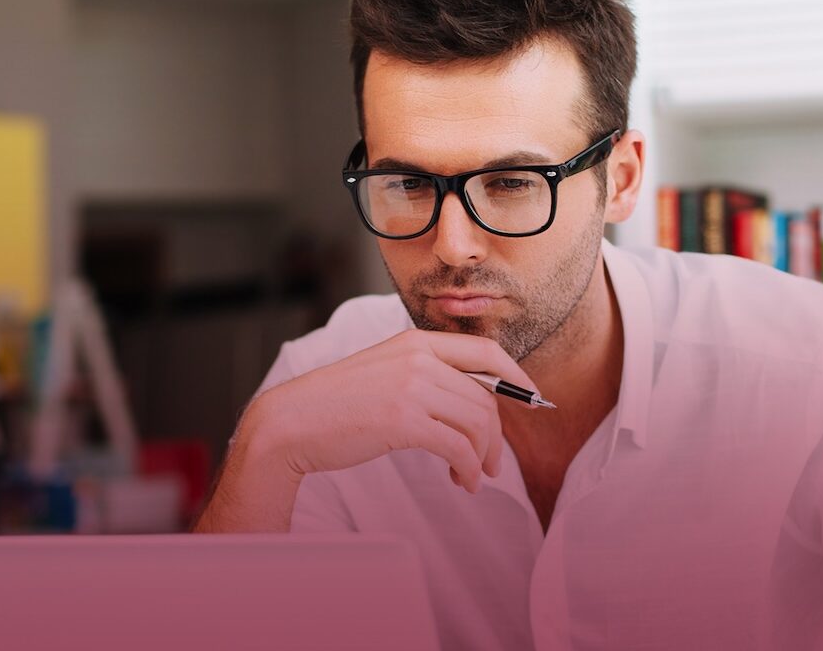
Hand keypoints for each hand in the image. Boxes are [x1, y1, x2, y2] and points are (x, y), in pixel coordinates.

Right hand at [238, 329, 538, 492]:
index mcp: (415, 341)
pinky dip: (467, 469)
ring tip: (472, 476)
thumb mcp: (386, 372)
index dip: (516, 376)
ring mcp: (411, 387)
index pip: (486, 351)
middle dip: (496, 435)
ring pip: (477, 422)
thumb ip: (426, 374)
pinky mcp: (403, 420)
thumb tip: (475, 399)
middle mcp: (418, 358)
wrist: (292, 422)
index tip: (530, 399)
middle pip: (485, 396)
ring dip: (482, 456)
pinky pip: (458, 446)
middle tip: (490, 462)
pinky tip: (459, 480)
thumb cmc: (336, 405)